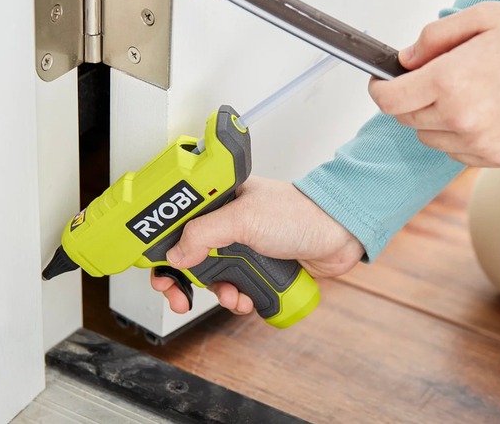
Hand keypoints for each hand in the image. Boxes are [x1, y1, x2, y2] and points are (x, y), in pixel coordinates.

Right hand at [150, 176, 363, 314]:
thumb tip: (175, 255)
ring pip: (215, 277)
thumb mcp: (243, 219)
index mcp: (219, 201)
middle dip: (186, 280)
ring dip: (218, 292)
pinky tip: (247, 299)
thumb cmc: (300, 213)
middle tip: (179, 296)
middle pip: (191, 256)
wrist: (340, 234)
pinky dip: (239, 298)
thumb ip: (203, 234)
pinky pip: (238, 288)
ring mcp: (245, 246)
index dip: (162, 249)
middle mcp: (228, 223)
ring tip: (230, 296)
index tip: (159, 272)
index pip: (178, 224)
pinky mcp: (261, 266)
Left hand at [368, 2, 499, 166]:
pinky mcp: (495, 158)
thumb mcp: (484, 16)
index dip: (380, 88)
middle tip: (432, 80)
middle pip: (406, 119)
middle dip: (410, 99)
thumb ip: (435, 37)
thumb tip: (406, 59)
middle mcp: (460, 117)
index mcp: (451, 80)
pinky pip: (455, 151)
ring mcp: (478, 143)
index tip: (382, 82)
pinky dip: (457, 135)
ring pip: (429, 137)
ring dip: (434, 118)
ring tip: (467, 94)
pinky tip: (483, 112)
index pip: (389, 99)